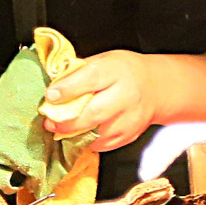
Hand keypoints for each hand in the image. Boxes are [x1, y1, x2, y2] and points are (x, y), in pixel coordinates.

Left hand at [41, 49, 162, 152]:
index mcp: (115, 70)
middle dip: (67, 121)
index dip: (68, 89)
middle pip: (94, 112)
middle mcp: (125, 95)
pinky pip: (104, 144)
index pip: (90, 79)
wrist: (156, 88)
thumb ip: (79, 71)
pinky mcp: (130, 135)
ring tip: (59, 130)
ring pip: (98, 133)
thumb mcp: (103, 59)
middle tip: (49, 122)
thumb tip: (54, 84)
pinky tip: (78, 135)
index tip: (50, 96)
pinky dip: (87, 142)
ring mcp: (130, 118)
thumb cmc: (124, 71)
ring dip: (74, 134)